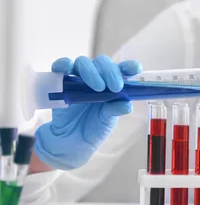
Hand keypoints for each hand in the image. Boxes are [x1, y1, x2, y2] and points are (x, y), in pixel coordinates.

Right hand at [34, 55, 141, 169]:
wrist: (71, 141)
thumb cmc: (94, 127)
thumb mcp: (107, 121)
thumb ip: (115, 111)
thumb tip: (127, 105)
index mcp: (112, 83)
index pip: (122, 69)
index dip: (129, 66)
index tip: (135, 69)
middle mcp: (97, 77)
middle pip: (102, 63)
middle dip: (110, 71)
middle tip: (116, 87)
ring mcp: (78, 78)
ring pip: (83, 63)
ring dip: (92, 72)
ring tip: (99, 88)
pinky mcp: (60, 82)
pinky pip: (60, 67)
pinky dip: (63, 64)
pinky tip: (67, 67)